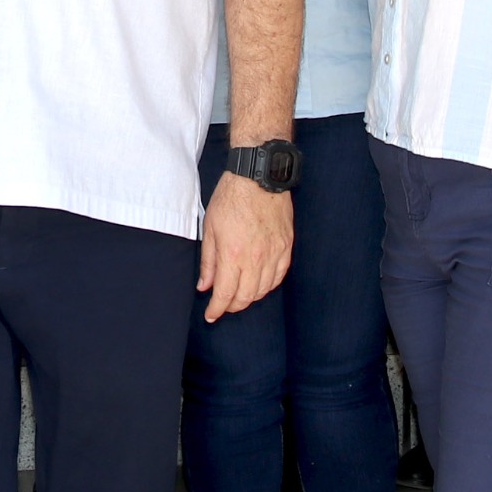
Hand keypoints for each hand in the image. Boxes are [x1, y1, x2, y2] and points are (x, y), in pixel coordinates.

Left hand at [199, 173, 292, 323]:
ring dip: (250, 298)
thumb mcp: (210, 227)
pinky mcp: (286, 247)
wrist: (259, 176)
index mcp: (233, 253)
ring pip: (264, 290)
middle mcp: (256, 258)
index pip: (225, 293)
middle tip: (223, 305)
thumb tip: (205, 285)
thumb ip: (208, 261)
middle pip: (246, 297)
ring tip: (239, 295)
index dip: (217, 309)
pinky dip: (268, 286)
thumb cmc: (231, 197)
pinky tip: (259, 284)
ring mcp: (274, 253)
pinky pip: (279, 276)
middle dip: (232, 306)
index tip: (211, 315)